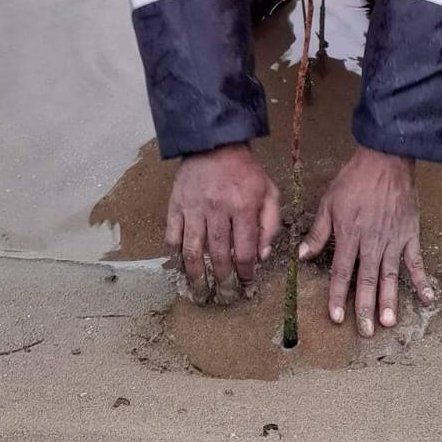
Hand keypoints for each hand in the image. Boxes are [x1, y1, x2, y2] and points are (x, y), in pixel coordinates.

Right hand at [166, 143, 280, 305]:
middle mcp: (217, 209)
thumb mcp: (269, 192)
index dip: (245, 274)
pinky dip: (175, 255)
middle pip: (218, 256)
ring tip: (200, 294)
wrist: (215, 143)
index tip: (247, 286)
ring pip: (192, 251)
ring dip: (196, 277)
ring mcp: (193, 208)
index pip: (244, 251)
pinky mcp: (176, 204)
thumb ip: (269, 224)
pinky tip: (180, 268)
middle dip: (222, 282)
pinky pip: (172, 235)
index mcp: (242, 207)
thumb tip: (262, 256)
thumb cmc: (245, 171)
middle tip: (225, 298)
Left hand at [299, 145, 434, 335]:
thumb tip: (302, 255)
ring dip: (390, 300)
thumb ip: (318, 231)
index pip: (342, 272)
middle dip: (366, 307)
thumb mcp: (329, 201)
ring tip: (390, 323)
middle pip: (367, 280)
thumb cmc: (354, 179)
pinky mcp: (410, 234)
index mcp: (350, 234)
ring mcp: (393, 239)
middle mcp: (372, 241)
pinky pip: (416, 261)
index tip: (337, 318)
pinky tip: (428, 299)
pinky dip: (422, 280)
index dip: (338, 296)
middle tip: (367, 332)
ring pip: (390, 275)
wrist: (385, 160)